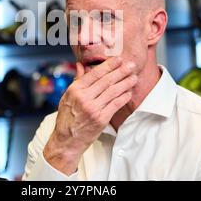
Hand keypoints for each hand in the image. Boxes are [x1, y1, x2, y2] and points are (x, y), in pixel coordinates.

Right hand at [43, 57, 136, 174]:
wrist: (67, 140)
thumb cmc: (67, 117)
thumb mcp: (66, 96)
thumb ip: (77, 80)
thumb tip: (81, 65)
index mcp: (75, 90)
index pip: (94, 74)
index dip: (108, 66)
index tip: (118, 59)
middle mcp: (84, 98)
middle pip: (106, 81)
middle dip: (121, 72)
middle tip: (131, 65)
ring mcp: (93, 109)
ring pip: (113, 92)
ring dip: (125, 83)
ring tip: (133, 77)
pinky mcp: (101, 119)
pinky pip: (115, 105)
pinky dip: (123, 97)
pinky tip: (129, 92)